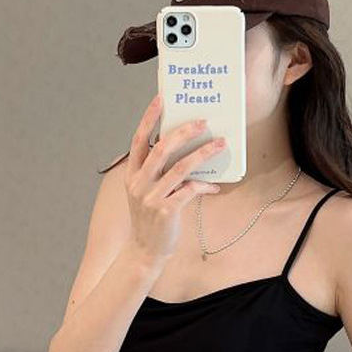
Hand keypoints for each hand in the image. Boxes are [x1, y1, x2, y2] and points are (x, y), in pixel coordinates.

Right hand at [124, 93, 225, 264]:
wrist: (146, 251)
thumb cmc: (151, 219)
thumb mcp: (146, 193)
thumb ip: (157, 173)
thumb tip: (183, 150)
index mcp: (132, 174)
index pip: (139, 140)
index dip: (149, 118)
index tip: (161, 99)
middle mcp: (139, 183)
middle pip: (162, 148)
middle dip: (184, 132)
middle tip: (202, 121)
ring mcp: (152, 197)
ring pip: (181, 167)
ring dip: (203, 153)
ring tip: (219, 143)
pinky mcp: (167, 210)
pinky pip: (191, 189)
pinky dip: (205, 185)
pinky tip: (215, 185)